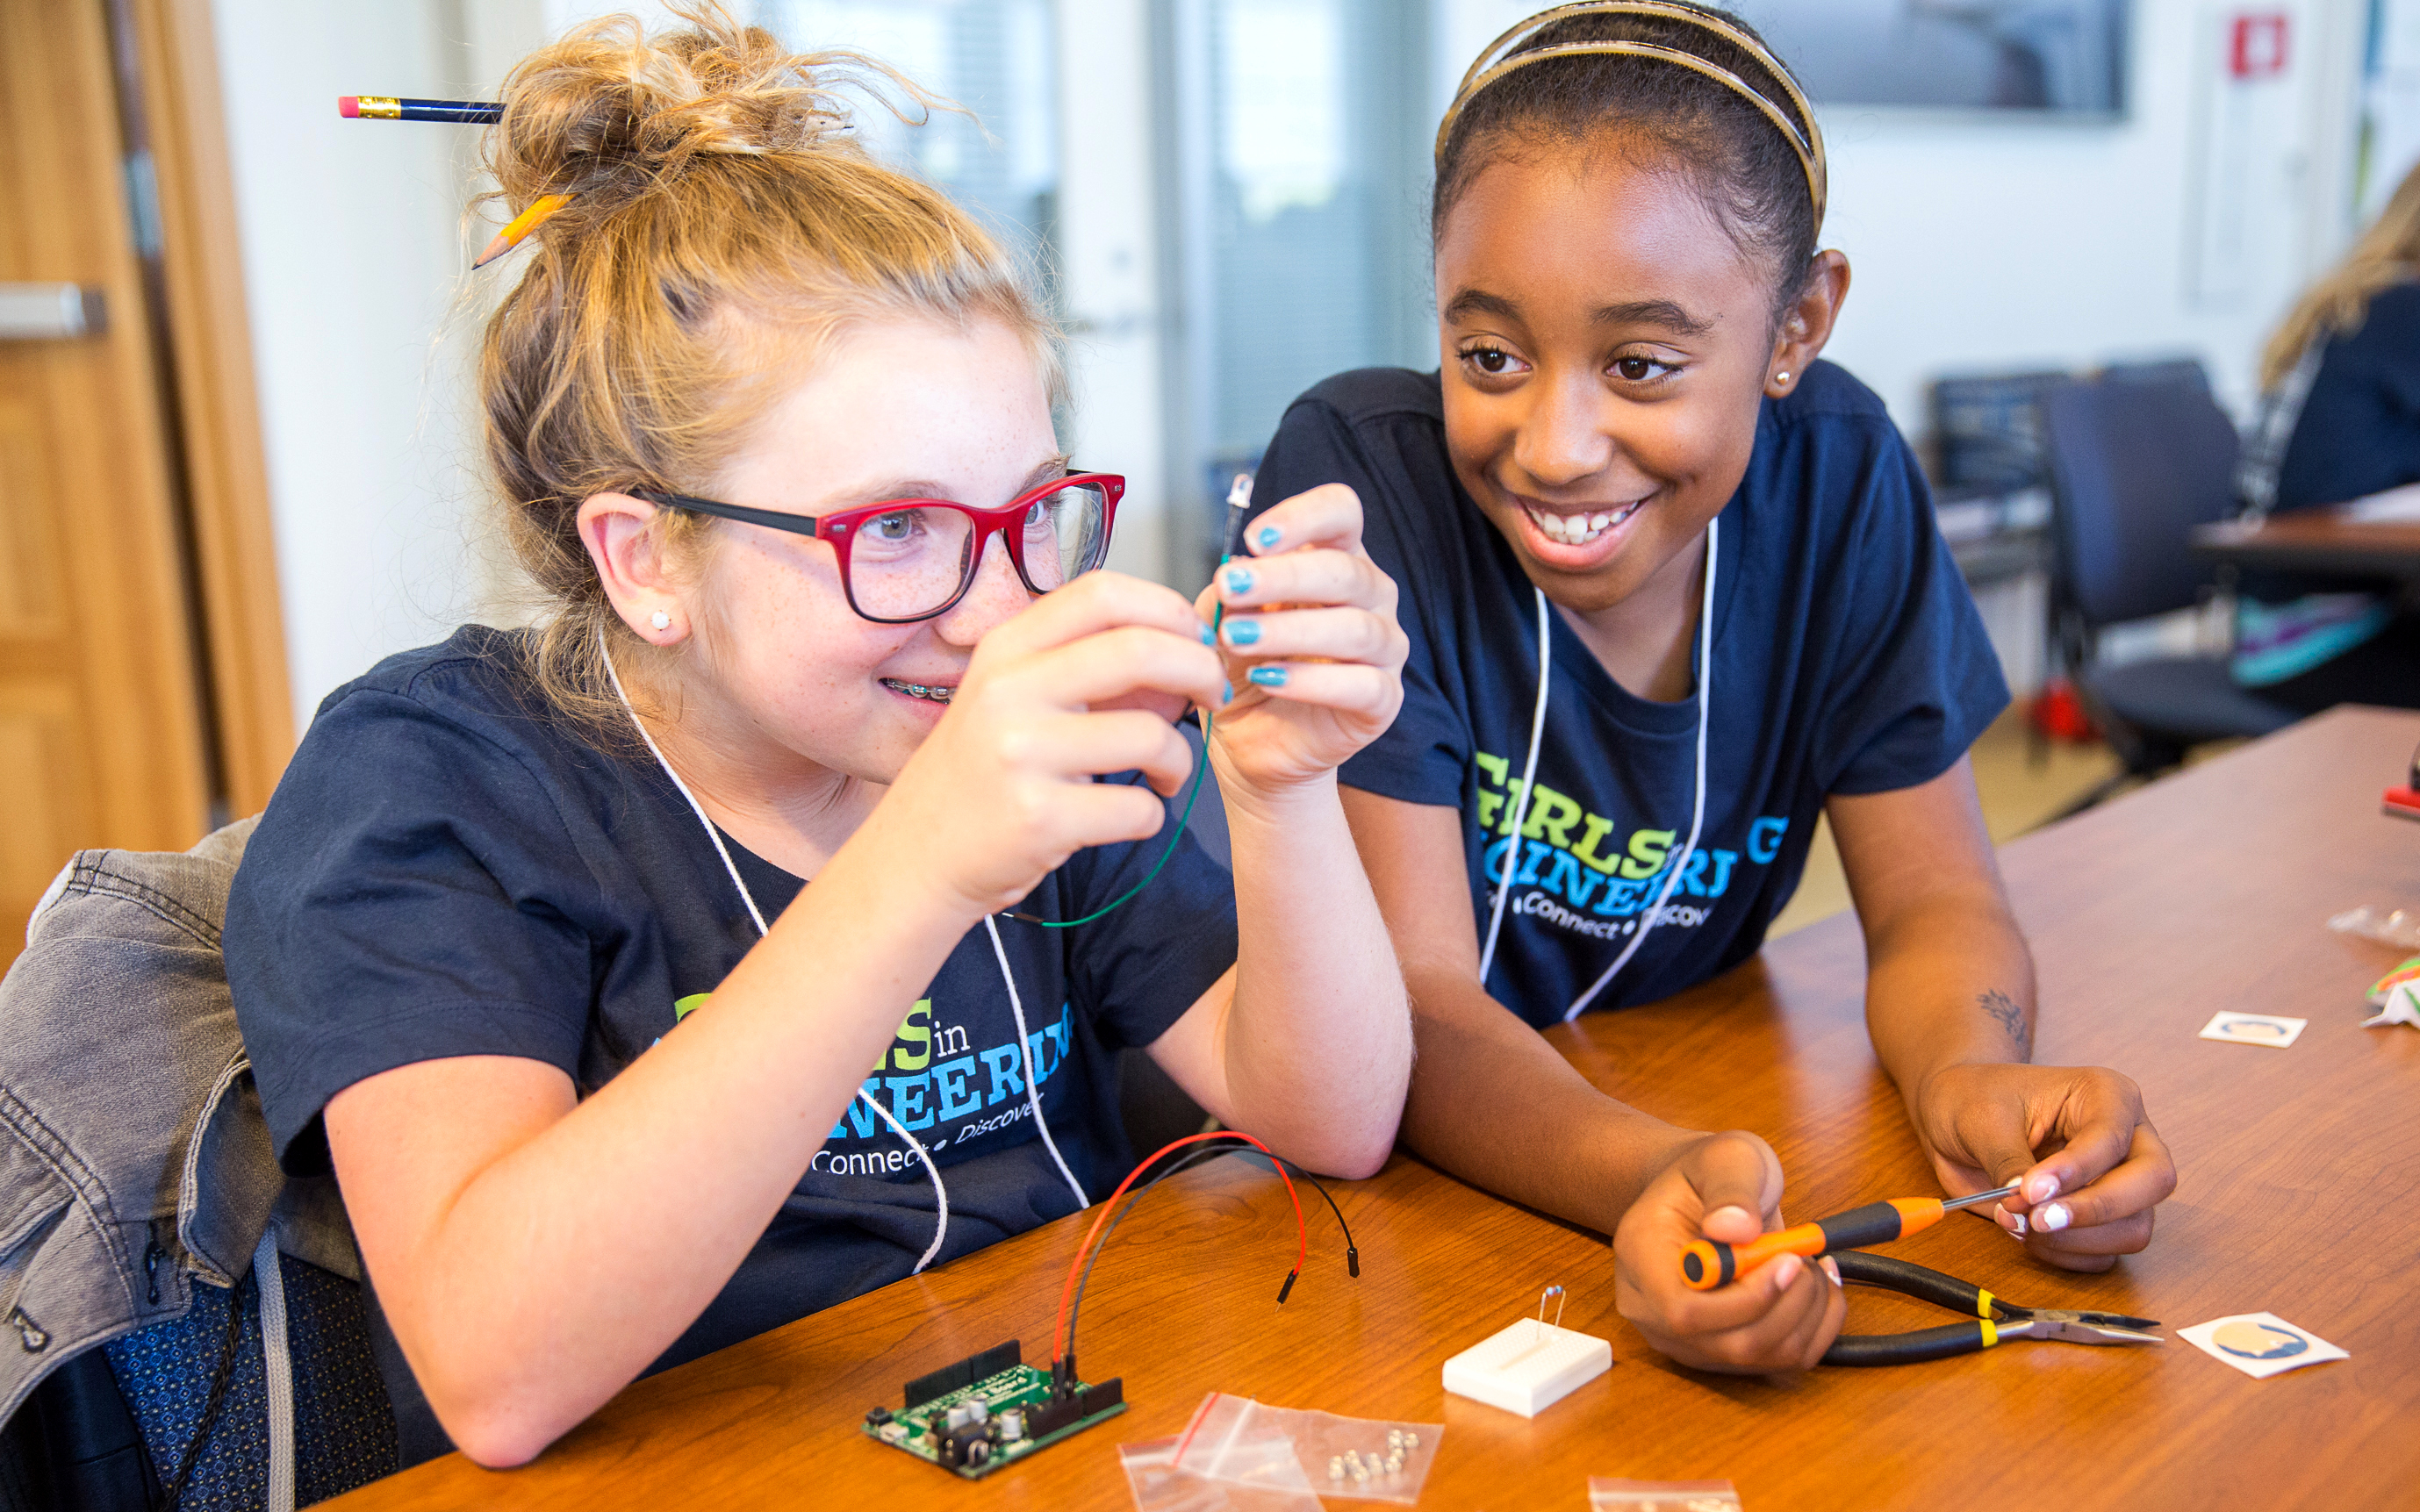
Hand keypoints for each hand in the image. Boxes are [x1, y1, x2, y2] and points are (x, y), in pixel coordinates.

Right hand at [872, 571, 1224, 919]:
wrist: (917, 856)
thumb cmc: (981, 774)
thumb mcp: (1014, 700)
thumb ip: (1088, 668)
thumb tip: (1188, 654)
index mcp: (1005, 650)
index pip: (1102, 593)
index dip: (1167, 608)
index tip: (1195, 637)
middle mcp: (1007, 692)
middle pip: (1139, 649)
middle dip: (1201, 670)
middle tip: (1214, 696)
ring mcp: (1021, 754)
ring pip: (1153, 736)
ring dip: (1181, 759)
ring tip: (1165, 774)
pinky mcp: (1039, 818)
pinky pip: (1139, 808)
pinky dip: (1152, 814)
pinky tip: (1127, 817)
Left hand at [1197, 483, 1407, 799]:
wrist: (1250, 743)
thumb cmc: (1244, 668)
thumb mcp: (1224, 616)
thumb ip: (1231, 590)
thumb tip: (1235, 573)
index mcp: (1336, 558)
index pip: (1341, 512)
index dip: (1302, 516)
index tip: (1252, 538)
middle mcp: (1370, 596)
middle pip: (1345, 570)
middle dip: (1282, 577)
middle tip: (1229, 588)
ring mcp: (1384, 649)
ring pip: (1355, 628)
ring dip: (1289, 630)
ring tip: (1236, 639)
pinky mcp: (1383, 701)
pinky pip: (1361, 684)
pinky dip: (1310, 681)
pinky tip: (1267, 679)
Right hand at [1613, 1131, 1846, 1373]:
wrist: (1699, 1194)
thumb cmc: (1707, 1174)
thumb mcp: (1725, 1157)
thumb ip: (1731, 1188)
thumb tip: (1735, 1229)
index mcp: (1639, 1257)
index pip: (1684, 1312)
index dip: (1747, 1298)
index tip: (1789, 1259)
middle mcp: (1652, 1311)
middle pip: (1727, 1344)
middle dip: (1787, 1304)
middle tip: (1805, 1257)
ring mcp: (1684, 1340)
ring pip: (1758, 1358)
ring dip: (1806, 1314)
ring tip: (1811, 1264)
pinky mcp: (1719, 1354)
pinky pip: (1777, 1363)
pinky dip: (1813, 1329)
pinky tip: (1814, 1288)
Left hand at [1911, 1062, 2175, 1271]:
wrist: (1955, 1114)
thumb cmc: (1975, 1100)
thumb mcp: (1983, 1120)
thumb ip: (2010, 1161)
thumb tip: (2029, 1201)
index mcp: (2107, 1095)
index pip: (2112, 1138)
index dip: (2075, 1171)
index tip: (2030, 1190)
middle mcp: (2127, 1138)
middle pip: (2152, 1182)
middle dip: (2096, 1209)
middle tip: (2037, 1219)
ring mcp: (2121, 1183)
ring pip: (2133, 1227)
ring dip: (2073, 1238)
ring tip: (2017, 1221)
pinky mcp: (2102, 1220)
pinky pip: (2103, 1254)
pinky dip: (2063, 1254)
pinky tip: (2024, 1233)